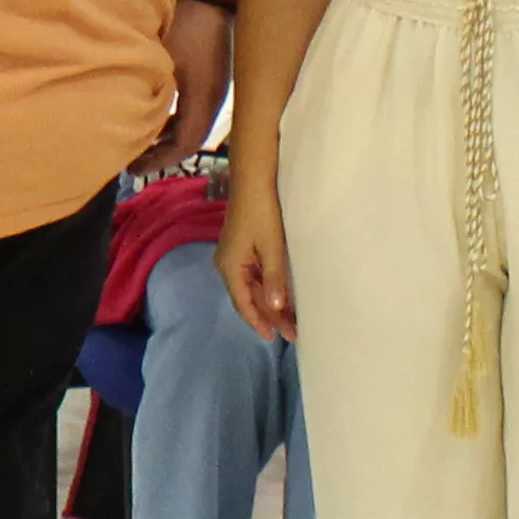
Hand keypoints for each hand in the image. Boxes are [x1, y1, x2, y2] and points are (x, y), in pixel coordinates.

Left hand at [139, 0, 233, 181]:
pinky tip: (153, 113)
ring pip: (192, 123)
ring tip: (141, 142)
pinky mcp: (211, 75)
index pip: (188, 143)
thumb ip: (147, 89)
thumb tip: (127, 117)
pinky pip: (193, 107)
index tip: (136, 167)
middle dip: (163, 152)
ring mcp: (215, 87)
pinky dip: (173, 117)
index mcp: (205, 98)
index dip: (162, 159)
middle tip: (135, 161)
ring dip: (168, 135)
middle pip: (191, 138)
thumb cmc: (185, 22)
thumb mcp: (161, 58)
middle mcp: (214, 98)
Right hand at [217, 170, 296, 340]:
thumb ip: (274, 279)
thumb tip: (276, 308)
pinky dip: (265, 289)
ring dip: (268, 303)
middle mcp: (227, 264)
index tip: (274, 338)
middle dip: (269, 315)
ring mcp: (233, 256)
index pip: (243, 303)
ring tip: (289, 319)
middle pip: (247, 297)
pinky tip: (279, 295)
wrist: (254, 180)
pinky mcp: (241, 248)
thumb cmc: (262, 212)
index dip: (259, 322)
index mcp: (230, 267)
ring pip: (250, 288)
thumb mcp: (271, 247)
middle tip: (291, 333)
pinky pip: (252, 276)